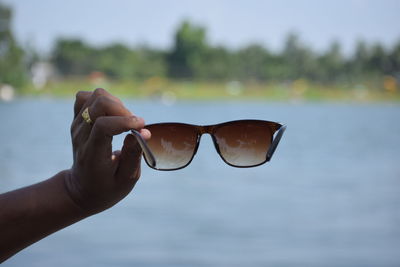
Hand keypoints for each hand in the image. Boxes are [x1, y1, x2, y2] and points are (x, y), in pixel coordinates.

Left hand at [65, 88, 149, 214]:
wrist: (82, 190)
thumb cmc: (107, 187)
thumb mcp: (126, 180)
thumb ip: (134, 155)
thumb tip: (144, 132)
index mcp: (92, 154)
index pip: (102, 125)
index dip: (125, 121)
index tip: (142, 126)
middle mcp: (81, 136)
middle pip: (98, 104)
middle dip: (123, 109)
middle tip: (133, 125)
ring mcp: (76, 126)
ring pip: (94, 96)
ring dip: (115, 104)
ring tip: (124, 120)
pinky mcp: (77, 120)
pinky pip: (86, 97)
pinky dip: (103, 100)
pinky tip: (112, 115)